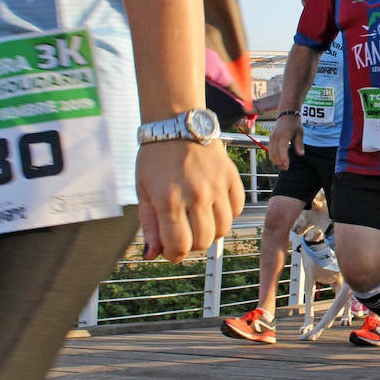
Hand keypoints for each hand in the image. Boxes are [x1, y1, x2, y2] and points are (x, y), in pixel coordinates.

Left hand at [136, 140, 244, 261]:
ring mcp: (216, 186)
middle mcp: (195, 195)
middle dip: (192, 245)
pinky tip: (214, 207)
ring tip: (200, 223)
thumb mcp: (143, 192)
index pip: (179, 246)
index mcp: (169, 200)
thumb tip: (152, 255)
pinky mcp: (231, 176)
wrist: (176, 124)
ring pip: (223, 229)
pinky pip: (236, 208)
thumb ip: (149, 225)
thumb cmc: (155, 158)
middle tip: (184, 235)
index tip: (172, 251)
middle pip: (203, 241)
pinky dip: (227, 214)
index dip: (174, 255)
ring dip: (211, 233)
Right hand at [268, 114, 303, 166]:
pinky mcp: (270, 139)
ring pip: (271, 152)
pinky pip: (270, 150)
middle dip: (279, 161)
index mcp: (284, 134)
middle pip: (274, 152)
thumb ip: (299, 144)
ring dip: (276, 161)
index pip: (282, 148)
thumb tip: (301, 154)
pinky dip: (273, 157)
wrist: (286, 114)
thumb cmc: (295, 124)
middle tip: (286, 168)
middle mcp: (275, 136)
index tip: (286, 164)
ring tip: (283, 166)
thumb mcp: (300, 133)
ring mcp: (271, 138)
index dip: (283, 157)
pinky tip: (279, 161)